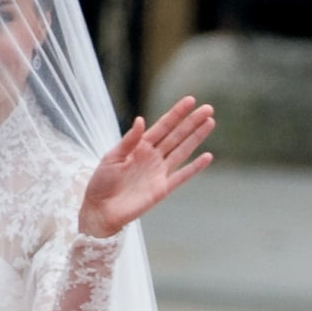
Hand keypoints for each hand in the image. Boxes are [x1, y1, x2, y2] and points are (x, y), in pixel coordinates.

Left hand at [79, 96, 214, 238]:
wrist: (100, 210)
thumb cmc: (101, 183)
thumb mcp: (112, 158)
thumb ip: (129, 140)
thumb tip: (141, 120)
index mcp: (139, 146)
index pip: (162, 126)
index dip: (176, 114)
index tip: (191, 100)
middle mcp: (152, 157)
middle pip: (176, 135)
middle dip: (192, 122)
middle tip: (209, 108)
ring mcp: (159, 172)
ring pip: (182, 151)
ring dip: (196, 137)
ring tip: (210, 123)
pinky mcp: (162, 189)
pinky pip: (182, 176)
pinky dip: (195, 167)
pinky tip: (207, 156)